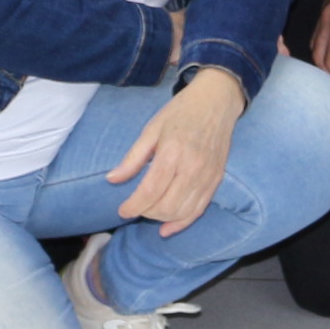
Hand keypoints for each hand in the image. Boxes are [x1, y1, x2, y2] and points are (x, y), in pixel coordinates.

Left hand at [110, 67, 245, 233]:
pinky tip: (167, 228)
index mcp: (173, 151)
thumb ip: (133, 157)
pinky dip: (181, 223)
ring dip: (161, 218)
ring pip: (181, 212)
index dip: (133, 206)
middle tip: (135, 206)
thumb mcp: (151, 129)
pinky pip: (199, 210)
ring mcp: (207, 175)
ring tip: (149, 211)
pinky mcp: (216, 180)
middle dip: (145, 213)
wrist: (217, 100)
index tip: (122, 210)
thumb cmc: (181, 111)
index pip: (150, 191)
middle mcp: (192, 166)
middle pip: (165, 206)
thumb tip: (112, 179)